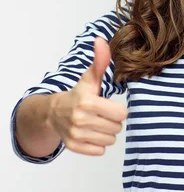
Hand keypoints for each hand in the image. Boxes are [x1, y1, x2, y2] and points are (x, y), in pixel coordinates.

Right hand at [48, 37, 127, 155]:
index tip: (109, 105)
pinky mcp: (74, 146)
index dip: (118, 110)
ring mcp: (76, 134)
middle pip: (117, 127)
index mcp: (88, 102)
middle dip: (112, 121)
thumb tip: (101, 40)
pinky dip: (98, 144)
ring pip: (110, 140)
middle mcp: (80, 119)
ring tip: (96, 123)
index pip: (121, 114)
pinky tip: (91, 133)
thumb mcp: (90, 78)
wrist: (53, 112)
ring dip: (107, 133)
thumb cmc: (78, 94)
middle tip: (102, 115)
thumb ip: (100, 61)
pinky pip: (100, 151)